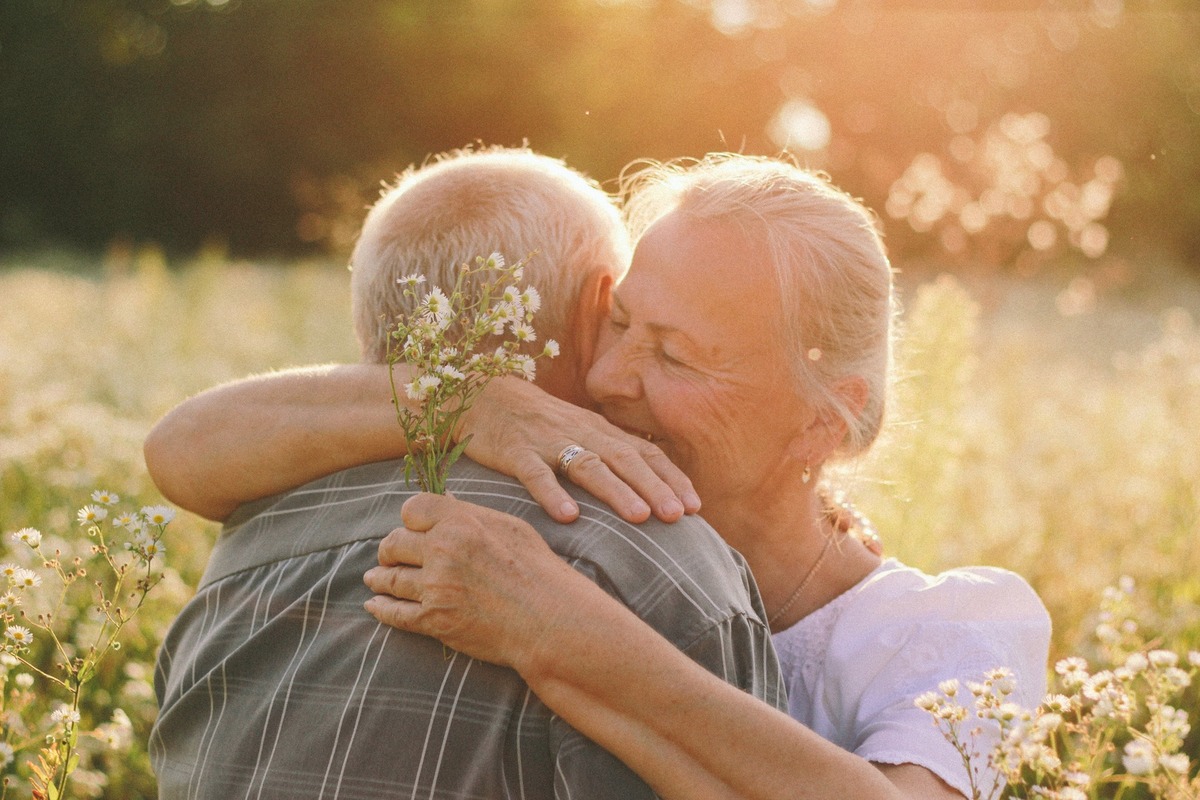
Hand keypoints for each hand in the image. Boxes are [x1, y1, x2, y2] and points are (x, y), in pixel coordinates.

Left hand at [363, 493, 583, 669]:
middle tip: (388, 556)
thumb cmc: (538, 571)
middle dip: (390, 549)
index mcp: (461, 522)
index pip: (412, 509)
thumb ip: (472, 515)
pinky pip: (395, 613)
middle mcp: (442, 550)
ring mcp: (435, 586)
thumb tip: (447, 503)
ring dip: (379, 579)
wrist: (550, 620)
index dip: (409, 519)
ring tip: (374, 579)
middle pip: (394, 543)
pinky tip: (375, 606)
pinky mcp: (434, 620)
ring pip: (390, 579)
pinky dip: (381, 609)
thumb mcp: (510, 528)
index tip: (411, 528)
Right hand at [457, 377, 699, 523]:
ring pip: (588, 465)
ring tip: (640, 517)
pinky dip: (552, 493)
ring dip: (616, 491)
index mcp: (600, 431)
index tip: (696, 507)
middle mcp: (581, 433)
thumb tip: (650, 492)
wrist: (485, 397)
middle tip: (679, 516)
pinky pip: (535, 473)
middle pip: (624, 459)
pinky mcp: (515, 452)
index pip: (644, 452)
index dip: (671, 478)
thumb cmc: (540, 424)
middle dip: (654, 487)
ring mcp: (548, 442)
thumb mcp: (580, 433)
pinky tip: (568, 516)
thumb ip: (610, 456)